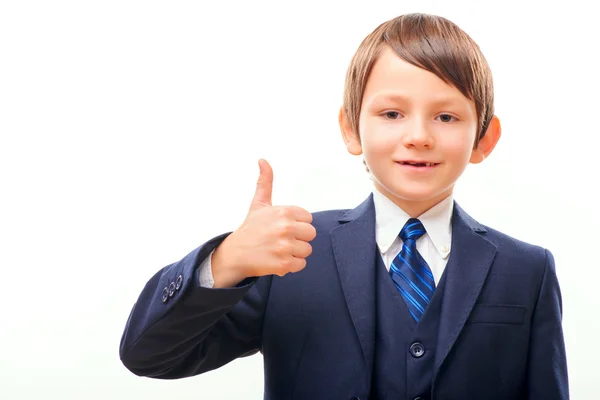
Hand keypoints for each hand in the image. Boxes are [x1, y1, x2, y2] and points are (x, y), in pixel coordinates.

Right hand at [211, 159, 316, 287]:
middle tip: (281, 240)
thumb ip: (265, 182)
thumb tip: (263, 160)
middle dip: (298, 238)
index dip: (296, 224)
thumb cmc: (250, 228)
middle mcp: (285, 228)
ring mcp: (285, 247)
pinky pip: (301, 264)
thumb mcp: (259, 203)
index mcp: (284, 211)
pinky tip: (278, 260)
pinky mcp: (284, 264)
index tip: (282, 227)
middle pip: (311, 234)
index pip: (308, 219)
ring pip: (307, 250)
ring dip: (295, 252)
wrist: (235, 254)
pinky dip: (292, 265)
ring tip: (279, 250)